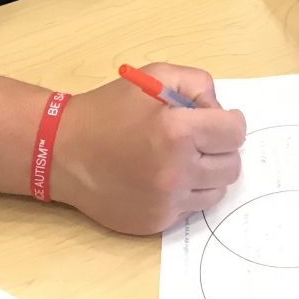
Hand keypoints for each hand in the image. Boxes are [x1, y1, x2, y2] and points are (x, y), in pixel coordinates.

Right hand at [52, 63, 246, 234]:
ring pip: (216, 191)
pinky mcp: (156, 222)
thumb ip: (197, 84)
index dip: (229, 122)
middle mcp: (176, 172)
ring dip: (208, 173)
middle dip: (222, 148)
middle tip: (200, 138)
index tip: (217, 120)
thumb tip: (219, 111)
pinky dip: (185, 192)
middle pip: (232, 165)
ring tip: (182, 157)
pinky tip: (162, 175)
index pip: (235, 133)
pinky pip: (191, 208)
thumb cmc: (109, 109)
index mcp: (178, 132)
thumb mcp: (154, 76)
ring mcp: (166, 201)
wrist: (63, 152)